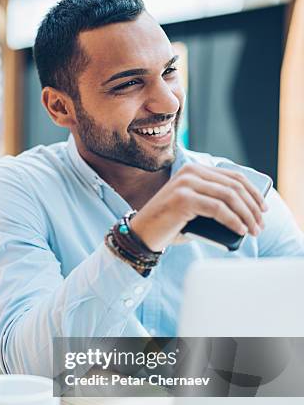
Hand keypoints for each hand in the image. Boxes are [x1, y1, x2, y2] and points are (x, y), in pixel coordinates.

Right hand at [130, 163, 267, 251]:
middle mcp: (191, 172)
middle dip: (252, 206)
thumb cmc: (169, 225)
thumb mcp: (194, 208)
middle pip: (234, 186)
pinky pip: (218, 209)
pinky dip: (233, 220)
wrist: (141, 234)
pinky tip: (240, 230)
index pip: (232, 176)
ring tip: (254, 230)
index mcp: (194, 170)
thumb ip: (213, 203)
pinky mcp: (184, 199)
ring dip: (246, 215)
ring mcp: (186, 184)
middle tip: (260, 223)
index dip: (252, 192)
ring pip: (229, 196)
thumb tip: (244, 214)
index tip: (263, 208)